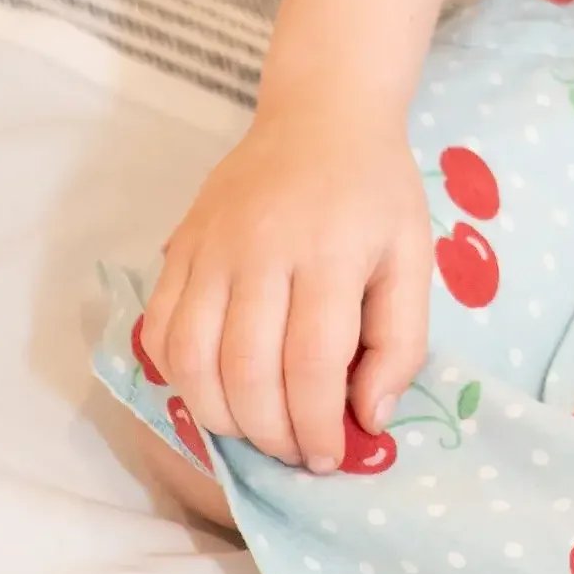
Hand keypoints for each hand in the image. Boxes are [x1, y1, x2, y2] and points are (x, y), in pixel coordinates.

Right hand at [142, 96, 428, 471]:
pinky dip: (181, 377)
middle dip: (270, 434)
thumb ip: (401, 341)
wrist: (322, 114)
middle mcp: (261, 248)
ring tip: (257, 428)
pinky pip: (161, 330)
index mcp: (329, 249)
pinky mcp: (179, 245)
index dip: (317, 426)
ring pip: (192, 360)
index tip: (329, 458)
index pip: (312, 363)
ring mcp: (211, 246)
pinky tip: (216, 387)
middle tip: (295, 451)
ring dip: (221, 416)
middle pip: (246, 371)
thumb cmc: (375, 191)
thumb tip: (371, 419)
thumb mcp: (413, 256)